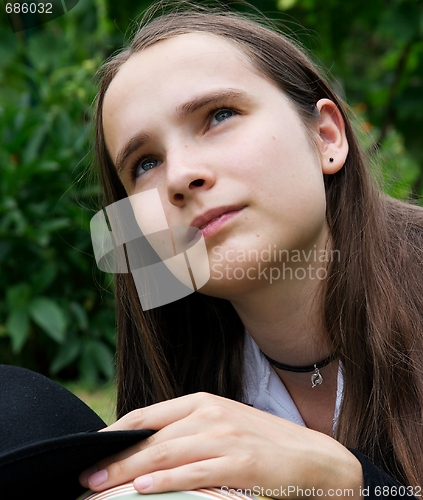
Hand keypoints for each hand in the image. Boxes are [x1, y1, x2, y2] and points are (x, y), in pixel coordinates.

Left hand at [79, 393, 362, 497]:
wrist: (313, 457)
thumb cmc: (262, 442)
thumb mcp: (222, 425)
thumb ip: (188, 430)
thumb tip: (149, 446)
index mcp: (203, 402)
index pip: (148, 414)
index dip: (117, 432)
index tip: (93, 449)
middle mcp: (210, 414)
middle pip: (151, 436)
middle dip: (115, 457)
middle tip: (86, 477)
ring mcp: (225, 437)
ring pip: (166, 453)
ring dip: (129, 472)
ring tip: (100, 488)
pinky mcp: (241, 463)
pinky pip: (195, 472)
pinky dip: (165, 481)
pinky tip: (142, 489)